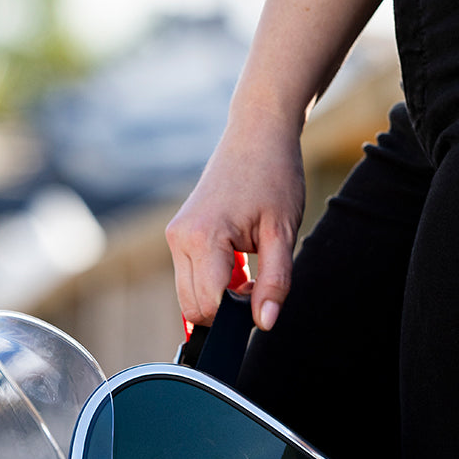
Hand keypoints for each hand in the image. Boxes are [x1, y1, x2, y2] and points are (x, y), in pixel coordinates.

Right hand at [166, 117, 304, 330]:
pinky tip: (235, 261)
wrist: (256, 135)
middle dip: (225, 309)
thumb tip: (265, 323)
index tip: (262, 299)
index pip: (208, 305)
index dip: (236, 315)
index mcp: (203, 239)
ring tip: (248, 268)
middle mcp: (179, 240)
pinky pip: (188, 277)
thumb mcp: (283, 233)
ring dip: (218, 295)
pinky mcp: (176, 236)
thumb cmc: (273, 176)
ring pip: (187, 295)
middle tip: (258, 286)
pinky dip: (211, 281)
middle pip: (193, 306)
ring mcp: (174, 238)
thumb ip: (275, 282)